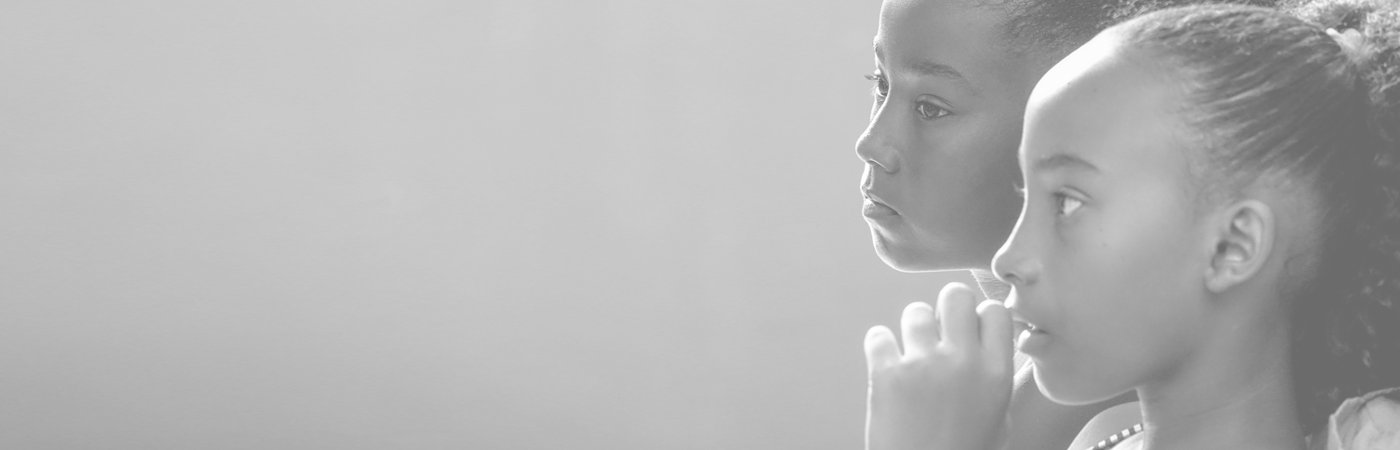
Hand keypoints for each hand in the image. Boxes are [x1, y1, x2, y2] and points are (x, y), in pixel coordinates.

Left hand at [864, 283, 1015, 449]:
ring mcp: (922, 365)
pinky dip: (880, 347)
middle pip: (955, 294)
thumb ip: (995, 374)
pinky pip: (878, 335)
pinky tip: (887, 365)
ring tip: (913, 355)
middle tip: (941, 332)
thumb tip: (987, 341)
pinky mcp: (886, 374)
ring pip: (915, 311)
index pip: (995, 310)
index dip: (981, 317)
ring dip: (913, 330)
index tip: (972, 332)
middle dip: (947, 308)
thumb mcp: (998, 417)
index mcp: (996, 373)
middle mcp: (962, 362)